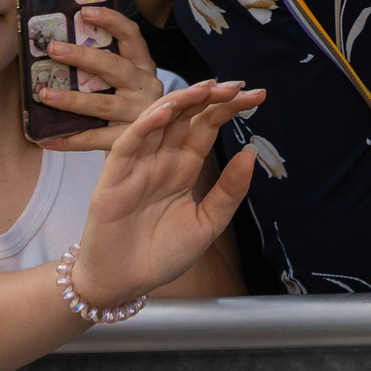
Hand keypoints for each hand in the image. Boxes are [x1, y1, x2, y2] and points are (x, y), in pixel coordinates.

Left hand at [34, 6, 169, 151]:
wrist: (147, 148)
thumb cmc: (126, 105)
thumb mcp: (125, 81)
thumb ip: (103, 65)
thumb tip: (59, 45)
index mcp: (143, 67)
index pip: (132, 36)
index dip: (111, 21)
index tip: (84, 12)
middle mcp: (144, 88)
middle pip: (115, 68)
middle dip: (82, 57)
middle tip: (53, 48)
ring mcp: (138, 115)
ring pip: (103, 105)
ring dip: (71, 99)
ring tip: (44, 94)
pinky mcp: (127, 140)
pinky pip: (94, 139)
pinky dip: (68, 139)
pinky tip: (44, 137)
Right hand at [69, 79, 263, 308]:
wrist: (124, 283)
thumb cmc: (162, 254)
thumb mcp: (206, 224)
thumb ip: (228, 192)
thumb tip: (250, 153)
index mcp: (183, 167)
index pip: (206, 127)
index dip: (228, 109)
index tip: (257, 95)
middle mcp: (161, 160)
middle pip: (185, 117)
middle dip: (210, 98)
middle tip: (238, 86)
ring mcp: (136, 165)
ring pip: (157, 121)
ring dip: (180, 102)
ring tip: (206, 88)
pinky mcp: (113, 178)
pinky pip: (128, 145)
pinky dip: (145, 126)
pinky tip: (165, 111)